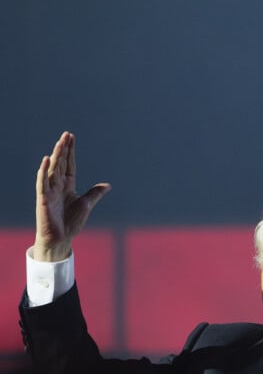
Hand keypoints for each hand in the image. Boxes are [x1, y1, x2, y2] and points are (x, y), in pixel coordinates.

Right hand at [33, 131, 110, 260]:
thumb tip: (107, 185)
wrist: (61, 238)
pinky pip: (42, 182)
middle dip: (64, 149)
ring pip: (53, 169)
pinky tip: (46, 160)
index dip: (71, 152)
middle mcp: (57, 185)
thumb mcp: (87, 204)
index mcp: (67, 186)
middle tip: (67, 134)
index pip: (69, 165)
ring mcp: (49, 191)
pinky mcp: (43, 198)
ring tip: (60, 142)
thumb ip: (95, 193)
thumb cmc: (71, 222)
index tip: (71, 137)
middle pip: (60, 163)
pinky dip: (44, 171)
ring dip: (56, 156)